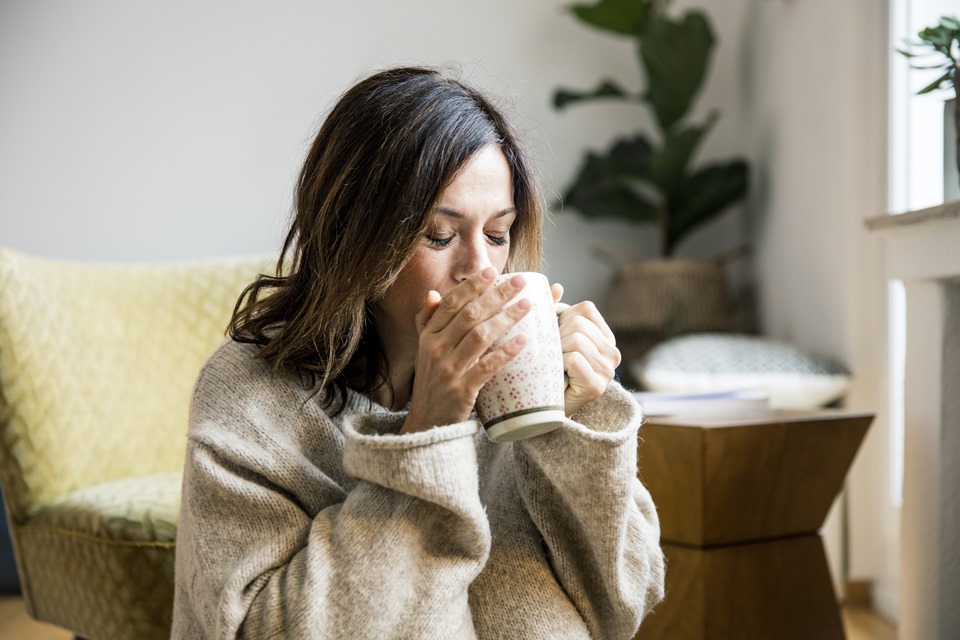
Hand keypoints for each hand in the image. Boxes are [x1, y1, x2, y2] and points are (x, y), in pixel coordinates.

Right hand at [401, 268, 531, 433]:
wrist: (426, 423)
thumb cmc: (432, 382)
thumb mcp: (424, 350)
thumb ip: (427, 321)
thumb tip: (433, 292)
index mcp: (428, 336)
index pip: (451, 303)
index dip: (472, 286)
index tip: (492, 271)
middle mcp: (435, 349)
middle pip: (469, 315)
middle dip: (496, 295)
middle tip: (520, 282)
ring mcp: (448, 370)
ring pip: (480, 336)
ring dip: (506, 318)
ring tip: (527, 305)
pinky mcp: (462, 390)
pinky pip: (487, 367)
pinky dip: (506, 352)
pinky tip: (524, 341)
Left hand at [550, 283, 620, 415]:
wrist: (545, 409)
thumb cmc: (549, 369)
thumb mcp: (553, 336)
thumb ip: (555, 311)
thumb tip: (556, 287)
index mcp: (605, 337)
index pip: (585, 309)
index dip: (564, 318)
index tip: (558, 337)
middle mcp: (613, 353)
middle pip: (578, 324)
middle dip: (558, 336)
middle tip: (554, 355)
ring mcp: (607, 371)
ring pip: (576, 340)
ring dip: (557, 352)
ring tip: (555, 365)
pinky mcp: (596, 386)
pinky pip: (574, 359)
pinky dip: (560, 364)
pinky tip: (558, 375)